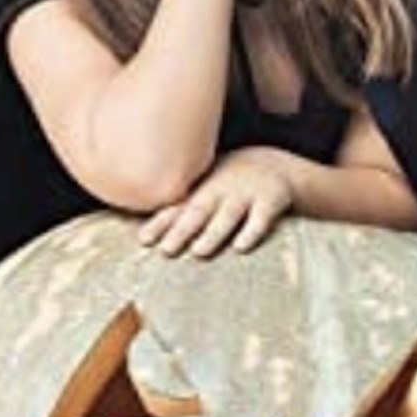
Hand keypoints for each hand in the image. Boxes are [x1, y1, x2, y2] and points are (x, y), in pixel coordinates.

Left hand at [141, 148, 296, 256]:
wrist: (274, 165)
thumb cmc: (229, 185)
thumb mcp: (205, 189)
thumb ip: (181, 208)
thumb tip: (142, 236)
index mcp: (201, 191)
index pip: (177, 208)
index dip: (160, 223)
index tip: (143, 240)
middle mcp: (220, 190)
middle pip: (198, 211)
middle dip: (181, 231)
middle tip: (166, 250)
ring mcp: (245, 195)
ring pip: (228, 215)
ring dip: (213, 233)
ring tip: (199, 251)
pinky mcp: (271, 200)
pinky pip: (262, 217)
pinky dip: (252, 231)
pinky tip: (241, 247)